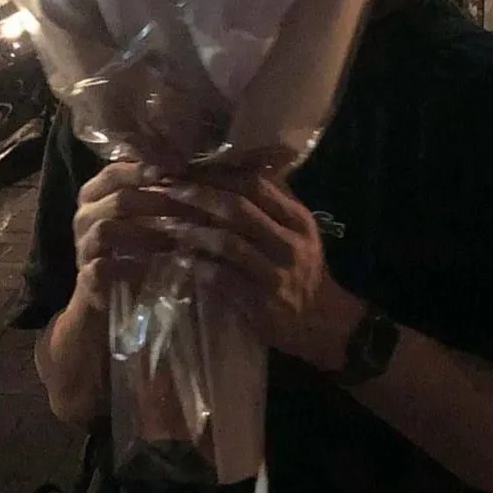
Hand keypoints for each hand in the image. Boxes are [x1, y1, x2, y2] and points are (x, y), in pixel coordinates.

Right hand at [72, 160, 175, 313]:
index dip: (142, 171)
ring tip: (173, 241)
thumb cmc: (130, 243)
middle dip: (157, 203)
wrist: (106, 289)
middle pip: (118, 200)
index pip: (113, 172)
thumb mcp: (140, 213)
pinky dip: (127, 266)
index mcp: (94, 194)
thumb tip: (184, 167)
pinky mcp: (87, 276)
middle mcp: (85, 217)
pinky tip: (150, 267)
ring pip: (106, 229)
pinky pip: (102, 267)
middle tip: (186, 211)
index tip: (173, 172)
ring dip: (144, 234)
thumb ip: (154, 190)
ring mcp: (84, 246)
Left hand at [149, 166, 364, 371]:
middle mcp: (288, 242)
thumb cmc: (303, 270)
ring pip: (227, 242)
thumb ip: (273, 204)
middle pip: (238, 208)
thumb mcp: (299, 232)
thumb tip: (236, 170)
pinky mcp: (260, 301)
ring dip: (193, 232)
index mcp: (297, 219)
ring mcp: (275, 272)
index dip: (220, 175)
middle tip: (171, 192)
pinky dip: (198, 265)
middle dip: (200, 196)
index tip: (191, 170)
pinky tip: (181, 259)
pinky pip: (221, 277)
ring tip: (170, 226)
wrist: (322, 323)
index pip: (257, 184)